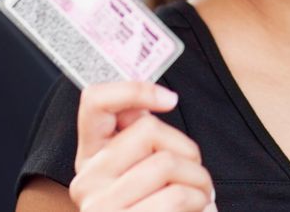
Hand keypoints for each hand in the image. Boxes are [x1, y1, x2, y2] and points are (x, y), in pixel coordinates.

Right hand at [70, 81, 215, 210]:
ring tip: (202, 198)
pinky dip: (199, 203)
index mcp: (89, 161)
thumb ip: (142, 145)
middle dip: (189, 151)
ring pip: (168, 162)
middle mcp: (87, 182)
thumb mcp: (140, 179)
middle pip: (149, 131)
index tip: (169, 98)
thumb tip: (157, 102)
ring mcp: (101, 207)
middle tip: (198, 176)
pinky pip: (176, 196)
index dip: (134, 89)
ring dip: (200, 181)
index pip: (94, 102)